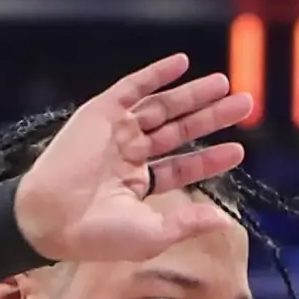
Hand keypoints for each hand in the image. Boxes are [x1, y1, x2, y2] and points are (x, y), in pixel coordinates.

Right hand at [8, 58, 257, 268]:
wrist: (53, 218)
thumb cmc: (98, 235)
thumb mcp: (153, 234)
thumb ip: (189, 223)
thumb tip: (227, 221)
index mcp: (139, 183)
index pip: (183, 165)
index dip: (210, 157)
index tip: (239, 149)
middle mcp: (129, 154)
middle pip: (179, 130)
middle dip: (211, 117)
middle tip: (246, 105)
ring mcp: (115, 132)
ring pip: (162, 107)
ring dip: (192, 94)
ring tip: (225, 84)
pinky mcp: (100, 113)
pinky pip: (132, 88)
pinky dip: (156, 74)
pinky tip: (182, 63)